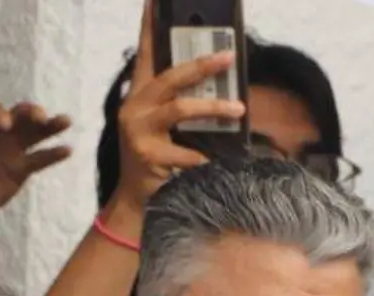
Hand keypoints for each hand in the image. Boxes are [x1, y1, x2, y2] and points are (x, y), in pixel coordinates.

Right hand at [107, 0, 245, 219]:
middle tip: (229, 56)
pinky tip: (222, 162)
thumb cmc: (158, 159)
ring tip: (239, 109)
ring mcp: (137, 131)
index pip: (145, 55)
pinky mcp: (147, 155)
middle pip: (170, 78)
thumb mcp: (167, 128)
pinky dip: (208, 157)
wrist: (136, 199)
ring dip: (213, 108)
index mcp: (140, 96)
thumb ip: (184, 107)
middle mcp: (134, 107)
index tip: (155, 0)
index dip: (148, 27)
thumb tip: (226, 94)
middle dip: (201, 65)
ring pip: (179, 109)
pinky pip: (188, 153)